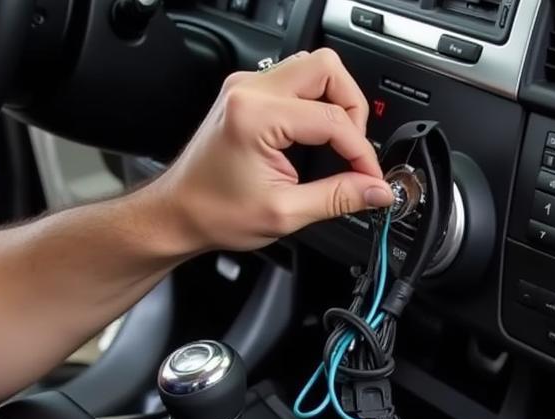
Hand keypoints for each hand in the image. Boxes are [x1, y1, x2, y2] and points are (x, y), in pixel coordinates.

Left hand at [149, 49, 393, 252]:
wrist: (179, 213)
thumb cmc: (215, 213)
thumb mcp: (285, 213)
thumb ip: (337, 198)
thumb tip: (375, 191)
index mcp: (257, 115)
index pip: (332, 118)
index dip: (361, 151)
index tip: (371, 179)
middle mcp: (251, 89)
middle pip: (327, 69)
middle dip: (352, 109)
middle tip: (355, 150)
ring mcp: (248, 87)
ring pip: (313, 68)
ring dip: (335, 103)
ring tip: (339, 144)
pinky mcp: (248, 93)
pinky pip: (295, 82)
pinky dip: (316, 106)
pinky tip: (317, 138)